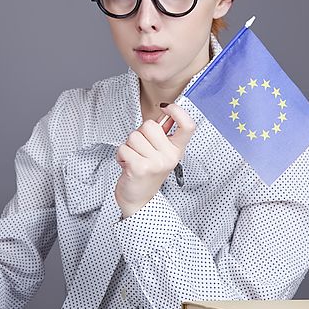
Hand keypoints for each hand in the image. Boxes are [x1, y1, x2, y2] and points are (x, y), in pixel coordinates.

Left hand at [114, 103, 196, 217]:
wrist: (138, 200)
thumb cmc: (147, 172)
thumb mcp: (160, 153)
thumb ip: (162, 133)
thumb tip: (165, 111)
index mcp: (177, 150)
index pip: (188, 126)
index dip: (178, 111)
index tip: (167, 108)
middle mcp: (170, 156)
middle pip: (150, 125)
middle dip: (139, 134)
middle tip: (141, 150)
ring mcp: (156, 163)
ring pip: (134, 136)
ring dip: (129, 146)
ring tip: (134, 158)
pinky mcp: (140, 168)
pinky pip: (124, 148)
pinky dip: (121, 155)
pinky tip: (127, 164)